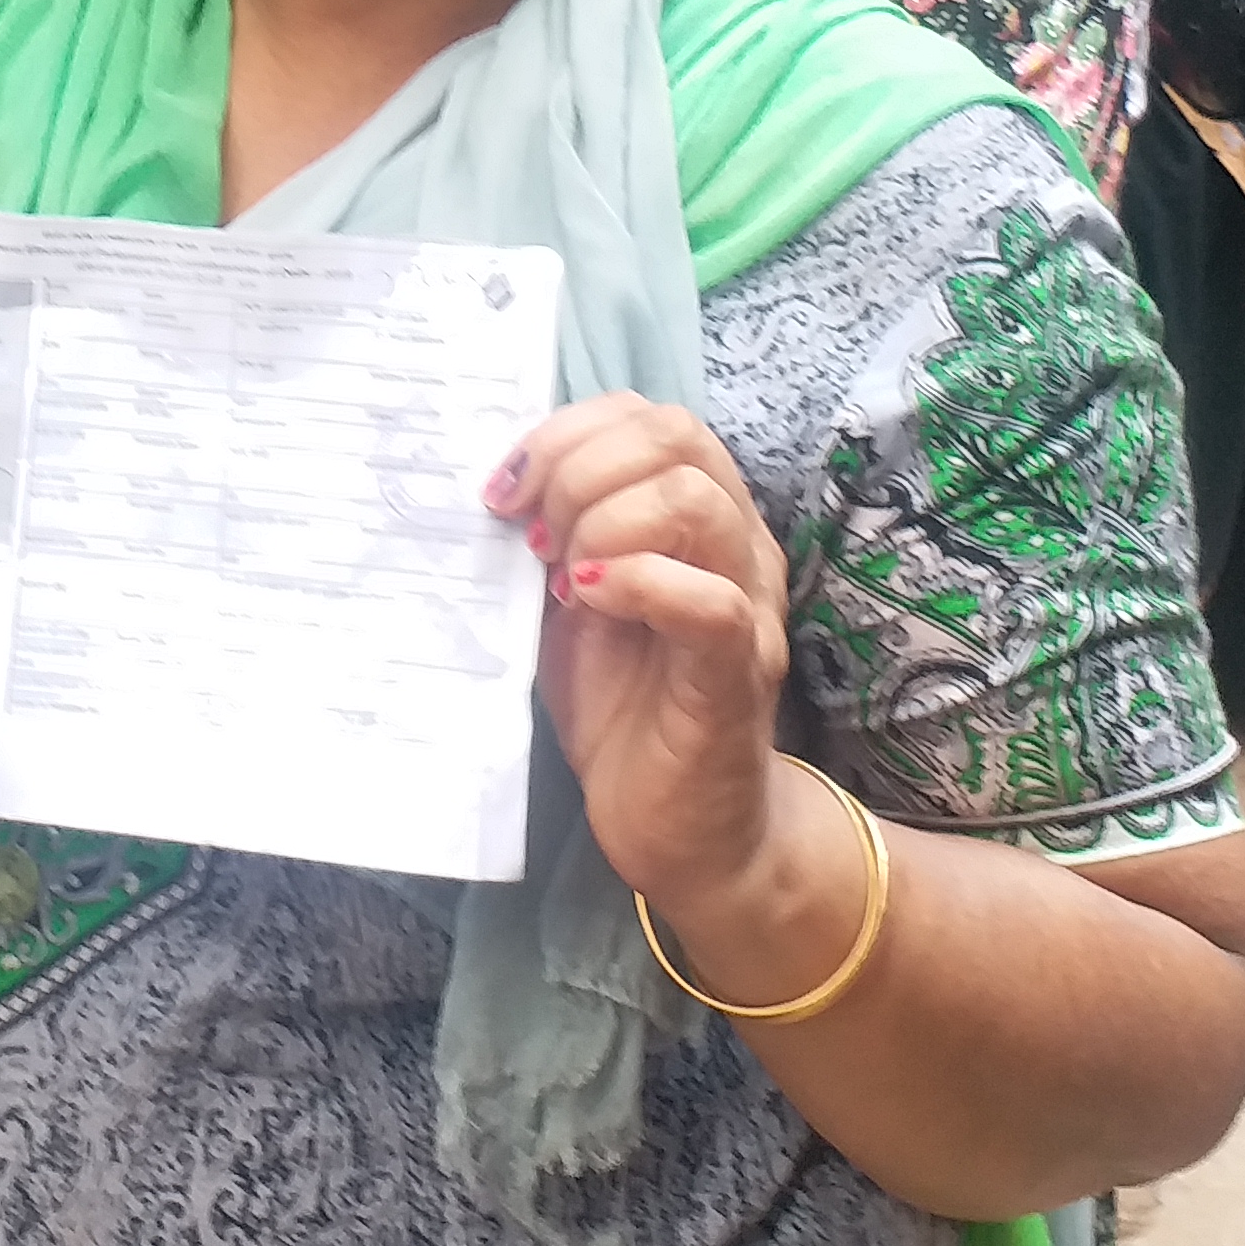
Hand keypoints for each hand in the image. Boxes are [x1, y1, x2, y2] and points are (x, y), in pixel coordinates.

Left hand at [490, 396, 789, 915]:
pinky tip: (586, 602)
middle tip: (530, 534)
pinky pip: (708, 600)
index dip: (566, 432)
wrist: (683, 829)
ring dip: (602, 519)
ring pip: (694, 501)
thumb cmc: (625, 708)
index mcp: (699, 515)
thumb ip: (555, 537)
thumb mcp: (571, 602)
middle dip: (577, 466)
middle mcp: (738, 543)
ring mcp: (747, 604)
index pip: (649, 416)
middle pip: (674, 435)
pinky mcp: (739, 671)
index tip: (505, 490)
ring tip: (561, 574)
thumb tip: (497, 483)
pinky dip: (635, 582)